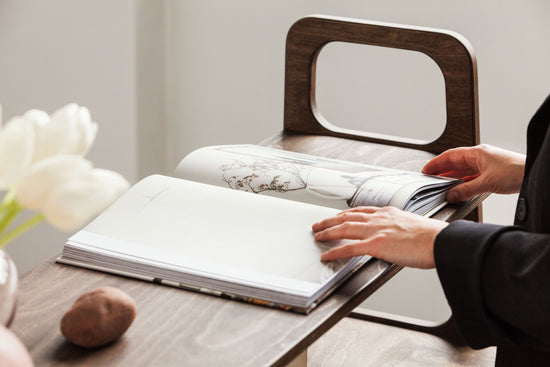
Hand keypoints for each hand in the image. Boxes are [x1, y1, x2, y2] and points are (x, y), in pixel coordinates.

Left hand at [312, 206, 447, 268]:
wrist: (440, 240)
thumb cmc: (433, 236)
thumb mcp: (413, 225)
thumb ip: (401, 229)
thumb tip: (399, 237)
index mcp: (389, 213)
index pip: (361, 211)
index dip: (346, 214)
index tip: (338, 216)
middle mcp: (380, 218)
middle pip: (347, 217)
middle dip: (330, 220)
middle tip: (319, 224)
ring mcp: (376, 230)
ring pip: (344, 228)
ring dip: (327, 232)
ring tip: (317, 235)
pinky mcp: (376, 244)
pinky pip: (349, 248)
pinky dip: (335, 251)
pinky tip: (327, 254)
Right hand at [422, 144, 525, 202]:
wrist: (532, 173)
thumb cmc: (516, 171)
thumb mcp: (487, 183)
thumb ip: (466, 190)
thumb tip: (451, 195)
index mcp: (477, 153)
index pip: (450, 156)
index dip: (436, 163)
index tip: (426, 170)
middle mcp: (480, 156)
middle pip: (455, 162)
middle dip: (442, 170)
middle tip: (430, 179)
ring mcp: (485, 164)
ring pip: (463, 170)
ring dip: (453, 177)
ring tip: (442, 185)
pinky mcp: (491, 172)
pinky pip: (471, 176)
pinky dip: (463, 182)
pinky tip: (459, 188)